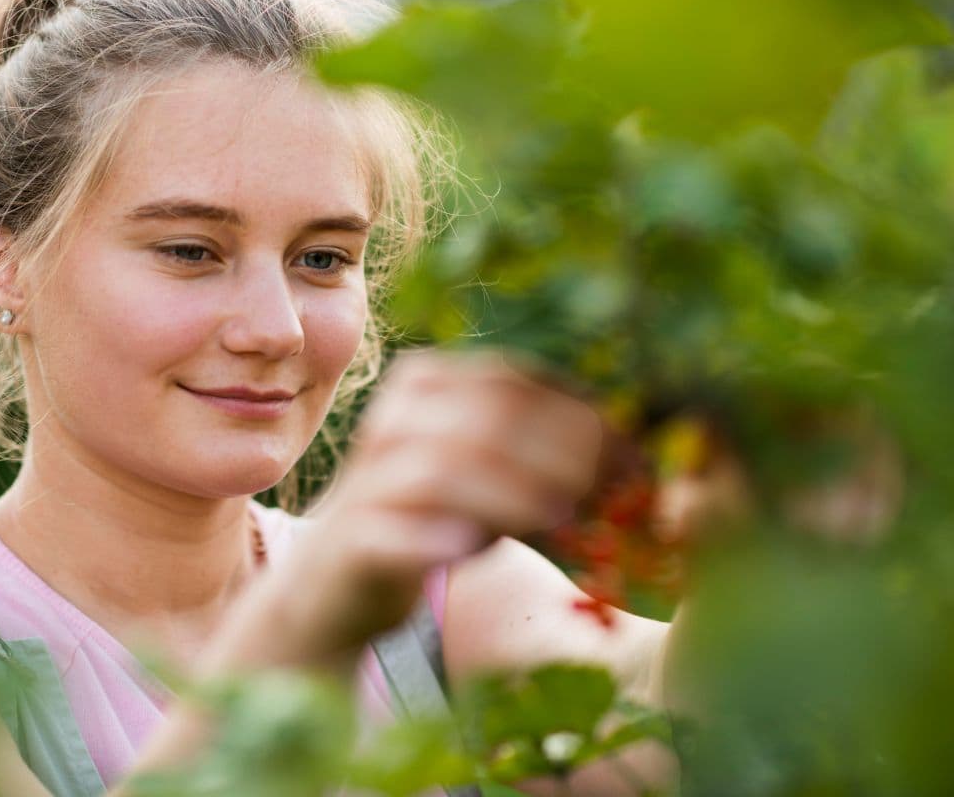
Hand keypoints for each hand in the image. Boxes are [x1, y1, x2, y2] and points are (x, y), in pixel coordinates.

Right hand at [277, 348, 603, 661]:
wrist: (332, 587)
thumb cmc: (428, 521)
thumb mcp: (483, 472)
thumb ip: (534, 448)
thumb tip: (630, 447)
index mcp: (424, 385)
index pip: (511, 380)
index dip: (581, 414)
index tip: (635, 456)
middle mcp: (391, 421)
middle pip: (485, 418)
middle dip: (562, 453)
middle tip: (615, 494)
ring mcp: (365, 481)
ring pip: (443, 469)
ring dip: (513, 495)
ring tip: (568, 523)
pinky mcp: (349, 541)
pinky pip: (391, 533)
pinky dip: (435, 540)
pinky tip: (472, 549)